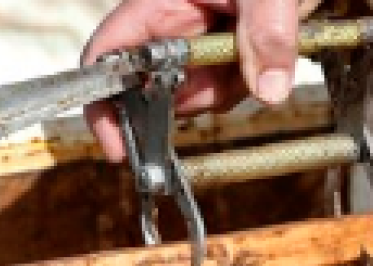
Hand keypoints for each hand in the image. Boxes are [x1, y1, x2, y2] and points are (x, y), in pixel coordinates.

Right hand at [83, 0, 301, 161]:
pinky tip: (261, 59)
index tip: (120, 145)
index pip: (108, 56)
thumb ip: (266, 33)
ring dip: (227, 89)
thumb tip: (269, 89)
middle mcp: (170, 26)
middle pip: (155, 89)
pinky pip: (224, 91)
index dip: (103, 103)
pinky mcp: (220, 56)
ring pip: (196, 96)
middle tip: (229, 78)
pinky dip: (245, 86)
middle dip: (193, 97)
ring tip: (253, 52)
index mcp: (157, 4)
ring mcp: (195, 43)